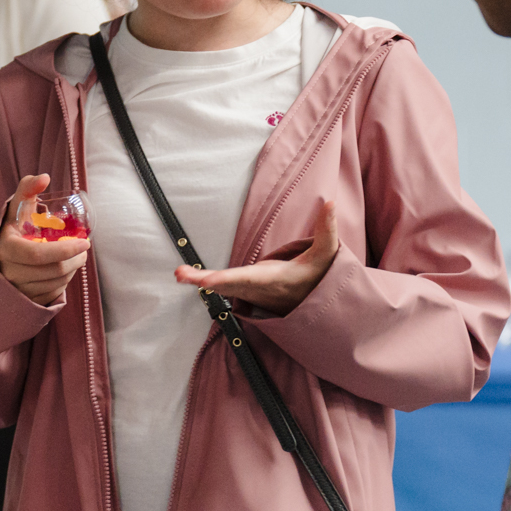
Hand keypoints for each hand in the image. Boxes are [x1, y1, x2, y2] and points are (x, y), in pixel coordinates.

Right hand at [0, 173, 89, 305]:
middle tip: (85, 249)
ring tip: (78, 257)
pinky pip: (52, 294)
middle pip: (52, 270)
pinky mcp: (25, 301)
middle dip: (75, 260)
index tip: (85, 242)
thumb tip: (45, 177)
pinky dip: (64, 282)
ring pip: (55, 283)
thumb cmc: (13, 227)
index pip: (39, 255)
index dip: (65, 250)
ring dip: (72, 270)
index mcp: (6, 249)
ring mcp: (16, 290)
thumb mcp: (16, 207)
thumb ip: (28, 188)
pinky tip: (65, 270)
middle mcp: (8, 272)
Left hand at [174, 199, 340, 316]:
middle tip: (180, 274)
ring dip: (199, 281)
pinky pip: (223, 286)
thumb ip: (327, 230)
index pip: (249, 279)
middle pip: (227, 285)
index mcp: (274, 280)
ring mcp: (250, 292)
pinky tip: (187, 276)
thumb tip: (330, 203)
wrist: (317, 307)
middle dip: (204, 280)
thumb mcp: (326, 257)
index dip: (228, 280)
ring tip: (180, 274)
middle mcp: (259, 289)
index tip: (210, 279)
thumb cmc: (319, 279)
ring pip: (222, 287)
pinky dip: (205, 281)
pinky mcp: (246, 290)